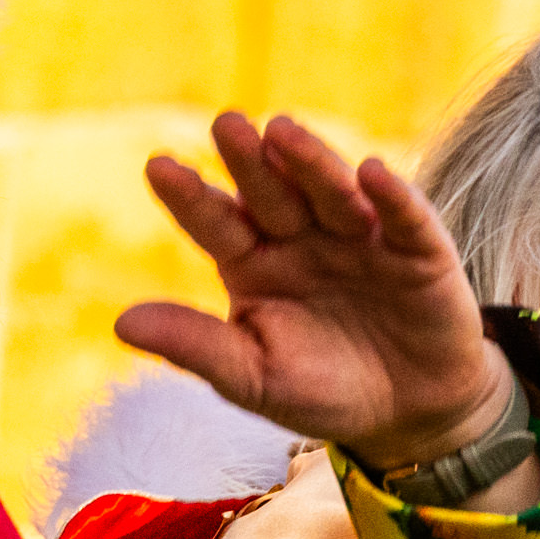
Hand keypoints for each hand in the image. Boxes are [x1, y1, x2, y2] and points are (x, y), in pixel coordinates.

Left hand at [125, 114, 512, 467]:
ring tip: (282, 132)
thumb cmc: (321, 389)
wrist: (408, 413)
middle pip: (272, 194)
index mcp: (254, 263)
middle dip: (250, 161)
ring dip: (310, 163)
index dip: (190, 197)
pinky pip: (405, 219)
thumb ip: (196, 346)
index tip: (157, 166)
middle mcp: (303, 238)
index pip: (216, 223)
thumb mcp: (252, 377)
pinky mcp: (419, 250)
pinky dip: (392, 197)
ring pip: (332, 194)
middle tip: (225, 125)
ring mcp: (361, 238)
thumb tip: (120, 324)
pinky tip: (372, 173)